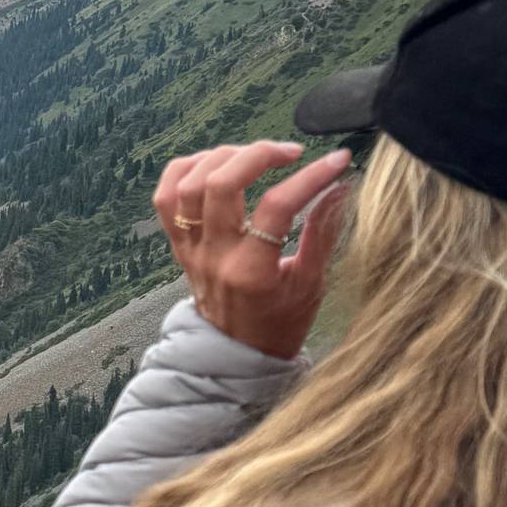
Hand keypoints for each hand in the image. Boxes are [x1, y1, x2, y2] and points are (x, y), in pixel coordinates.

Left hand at [153, 140, 352, 359]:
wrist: (236, 354)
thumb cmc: (280, 322)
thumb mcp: (311, 284)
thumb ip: (324, 233)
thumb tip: (341, 185)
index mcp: (251, 271)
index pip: (277, 207)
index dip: (310, 177)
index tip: (337, 160)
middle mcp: (214, 256)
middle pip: (222, 185)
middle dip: (259, 154)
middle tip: (291, 151)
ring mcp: (190, 249)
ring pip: (188, 184)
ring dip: (223, 157)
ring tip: (255, 155)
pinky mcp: (178, 244)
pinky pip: (165, 196)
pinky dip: (186, 169)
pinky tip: (215, 163)